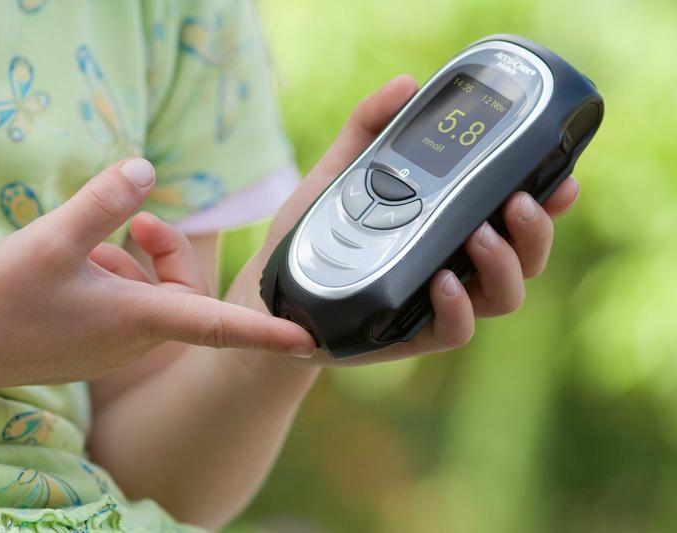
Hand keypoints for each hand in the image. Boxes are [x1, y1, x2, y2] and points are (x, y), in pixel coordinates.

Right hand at [0, 159, 313, 394]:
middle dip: (168, 251)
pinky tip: (79, 266)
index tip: (310, 343)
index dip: (266, 333)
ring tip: (90, 245)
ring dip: (133, 264)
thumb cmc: (2, 298)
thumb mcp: (53, 240)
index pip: (219, 326)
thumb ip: (104, 205)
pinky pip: (127, 309)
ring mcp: (113, 349)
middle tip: (134, 221)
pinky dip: (115, 281)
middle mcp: (134, 340)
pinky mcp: (93, 349)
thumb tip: (148, 169)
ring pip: (153, 298)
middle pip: (184, 293)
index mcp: (138, 319)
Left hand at [226, 75, 579, 365]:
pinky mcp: (412, 334)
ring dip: (504, 266)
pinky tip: (443, 282)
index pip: (514, 214)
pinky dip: (457, 308)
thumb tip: (406, 84)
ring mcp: (437, 302)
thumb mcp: (337, 173)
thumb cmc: (312, 231)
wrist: (273, 290)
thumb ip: (368, 128)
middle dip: (536, 232)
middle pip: (525, 257)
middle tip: (518, 201)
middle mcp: (455, 264)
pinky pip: (455, 331)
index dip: (548, 199)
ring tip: (481, 236)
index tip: (563, 176)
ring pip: (503, 296)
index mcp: (449, 224)